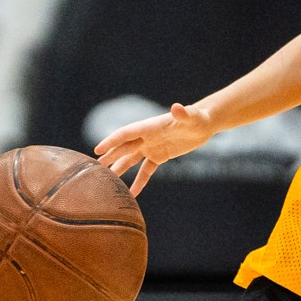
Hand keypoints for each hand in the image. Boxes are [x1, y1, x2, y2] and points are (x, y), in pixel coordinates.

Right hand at [93, 101, 213, 192]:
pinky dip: (140, 181)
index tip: (97, 150)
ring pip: (131, 159)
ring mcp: (152, 146)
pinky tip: (133, 193)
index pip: (126, 134)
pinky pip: (147, 170)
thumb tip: (176, 107)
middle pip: (124, 147)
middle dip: (110, 157)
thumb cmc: (199, 117)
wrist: (205, 123)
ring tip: (107, 181)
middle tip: (94, 168)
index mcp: (150, 127)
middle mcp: (147, 137)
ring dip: (120, 169)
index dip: (111, 141)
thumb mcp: (192, 117)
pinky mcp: (161, 155)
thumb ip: (183, 113)